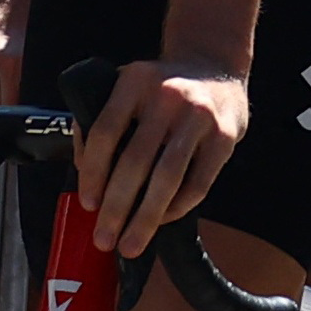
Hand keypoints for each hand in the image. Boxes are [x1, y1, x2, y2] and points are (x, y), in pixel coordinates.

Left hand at [77, 55, 247, 250]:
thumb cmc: (162, 88)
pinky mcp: (224, 137)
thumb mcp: (128, 88)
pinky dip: (176, 208)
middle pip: (135, 161)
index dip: (93, 172)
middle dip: (116, 207)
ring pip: (167, 177)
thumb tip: (86, 174)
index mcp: (134, 81)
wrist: (215, 66)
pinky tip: (161, 221)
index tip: (88, 203)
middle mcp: (167, 96)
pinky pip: (197, 183)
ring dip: (146, 218)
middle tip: (104, 238)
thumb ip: (104, 121)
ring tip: (131, 244)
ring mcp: (199, 116)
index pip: (105, 132)